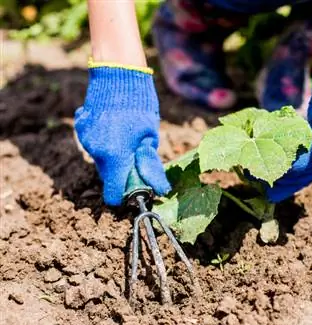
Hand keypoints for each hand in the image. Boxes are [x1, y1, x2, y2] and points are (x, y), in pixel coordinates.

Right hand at [75, 63, 170, 205]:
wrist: (118, 73)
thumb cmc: (140, 106)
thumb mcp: (150, 137)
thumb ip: (150, 166)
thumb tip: (160, 189)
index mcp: (114, 156)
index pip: (113, 194)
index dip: (125, 195)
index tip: (136, 187)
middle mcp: (96, 151)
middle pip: (109, 175)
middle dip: (122, 171)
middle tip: (137, 154)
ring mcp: (86, 139)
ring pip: (102, 160)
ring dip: (114, 155)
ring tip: (127, 135)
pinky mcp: (82, 127)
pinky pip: (94, 144)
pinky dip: (105, 141)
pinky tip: (115, 126)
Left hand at [264, 41, 311, 202]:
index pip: (307, 166)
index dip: (288, 174)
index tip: (267, 178)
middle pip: (304, 174)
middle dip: (284, 184)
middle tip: (262, 192)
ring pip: (301, 169)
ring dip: (284, 179)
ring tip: (264, 189)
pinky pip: (299, 157)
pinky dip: (286, 164)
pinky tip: (272, 168)